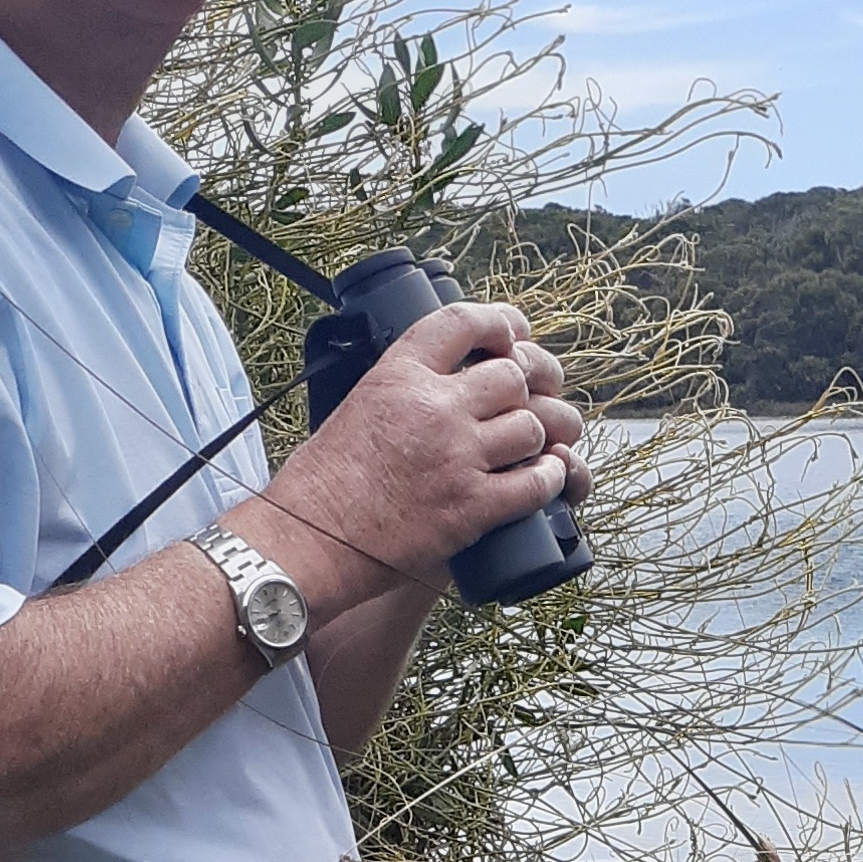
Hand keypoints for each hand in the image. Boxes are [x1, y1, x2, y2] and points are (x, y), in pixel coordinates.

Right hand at [241, 299, 587, 603]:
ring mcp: (457, 457)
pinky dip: (552, 478)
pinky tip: (550, 476)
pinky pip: (537, 484)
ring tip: (544, 441)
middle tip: (543, 391)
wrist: (310, 540)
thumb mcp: (355, 407)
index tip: (515, 331)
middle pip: (514, 375)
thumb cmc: (321, 484)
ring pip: (533, 427)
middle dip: (536, 381)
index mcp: (399, 373)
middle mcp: (434, 407)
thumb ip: (402, 390)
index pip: (463, 322)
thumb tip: (440, 386)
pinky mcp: (472, 508)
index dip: (501, 321)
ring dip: (546, 433)